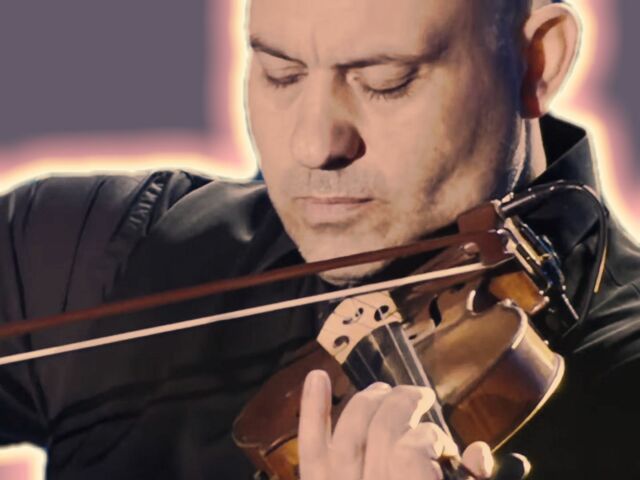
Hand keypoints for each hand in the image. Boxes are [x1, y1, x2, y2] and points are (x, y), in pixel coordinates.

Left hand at [298, 370, 493, 479]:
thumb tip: (476, 453)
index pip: (410, 451)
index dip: (429, 438)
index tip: (442, 445)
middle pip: (380, 430)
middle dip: (402, 403)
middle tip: (418, 397)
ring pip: (348, 431)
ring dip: (367, 401)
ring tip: (383, 391)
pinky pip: (311, 448)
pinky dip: (312, 411)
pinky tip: (317, 377)